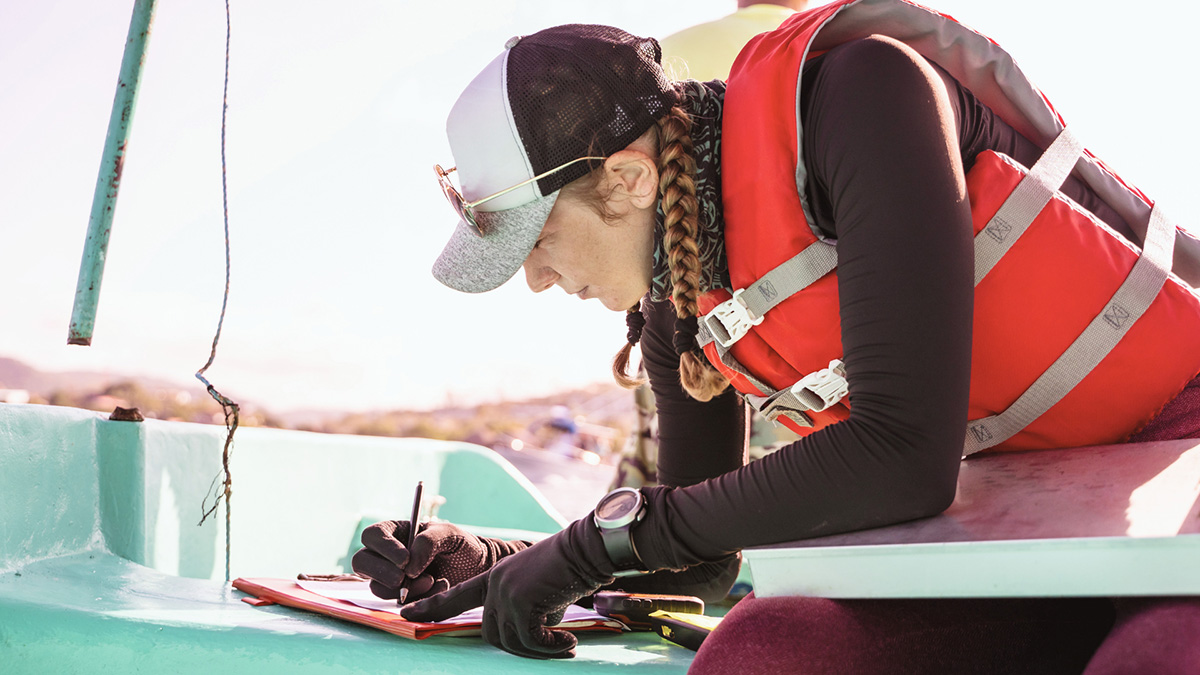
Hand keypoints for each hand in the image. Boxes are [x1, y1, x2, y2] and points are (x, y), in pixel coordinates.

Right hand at [351, 520, 529, 602]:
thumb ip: (429, 541)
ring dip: (404, 588)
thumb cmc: (462, 546)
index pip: (372, 535)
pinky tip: (437, 590)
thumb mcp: (450, 534)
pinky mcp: (400, 598)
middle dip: (381, 572)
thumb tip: (408, 565)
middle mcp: (387, 555)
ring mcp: (391, 578)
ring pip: (377, 587)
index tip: (405, 559)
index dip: (383, 547)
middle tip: (404, 578)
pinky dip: (416, 600)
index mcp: (396, 532)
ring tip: (433, 581)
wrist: (477, 570)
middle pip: (361, 562)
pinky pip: (396, 603)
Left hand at [400, 517, 616, 658]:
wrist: (585, 549)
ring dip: (540, 649)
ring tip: (565, 643)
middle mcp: (495, 585)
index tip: (406, 614)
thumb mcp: (537, 586)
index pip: (455, 596)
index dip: (432, 608)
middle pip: (491, 633)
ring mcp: (506, 593)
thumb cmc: (567, 567)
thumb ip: (523, 606)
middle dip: (520, 647)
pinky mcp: (522, 602)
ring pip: (509, 641)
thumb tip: (529, 633)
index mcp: (493, 578)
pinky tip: (569, 642)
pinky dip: (551, 647)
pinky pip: (530, 640)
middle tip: (551, 645)